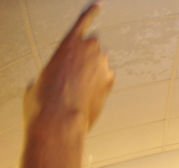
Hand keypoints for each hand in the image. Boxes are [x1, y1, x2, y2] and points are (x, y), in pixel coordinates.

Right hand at [24, 4, 113, 131]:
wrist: (60, 118)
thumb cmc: (45, 99)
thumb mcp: (40, 78)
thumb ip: (51, 70)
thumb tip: (45, 81)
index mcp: (68, 42)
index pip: (84, 21)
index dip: (92, 13)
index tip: (99, 6)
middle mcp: (90, 49)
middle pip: (94, 45)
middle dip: (88, 55)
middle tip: (77, 72)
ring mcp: (103, 65)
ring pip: (101, 63)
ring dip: (94, 71)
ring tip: (79, 88)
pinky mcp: (111, 81)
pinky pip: (107, 77)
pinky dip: (100, 83)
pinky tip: (91, 93)